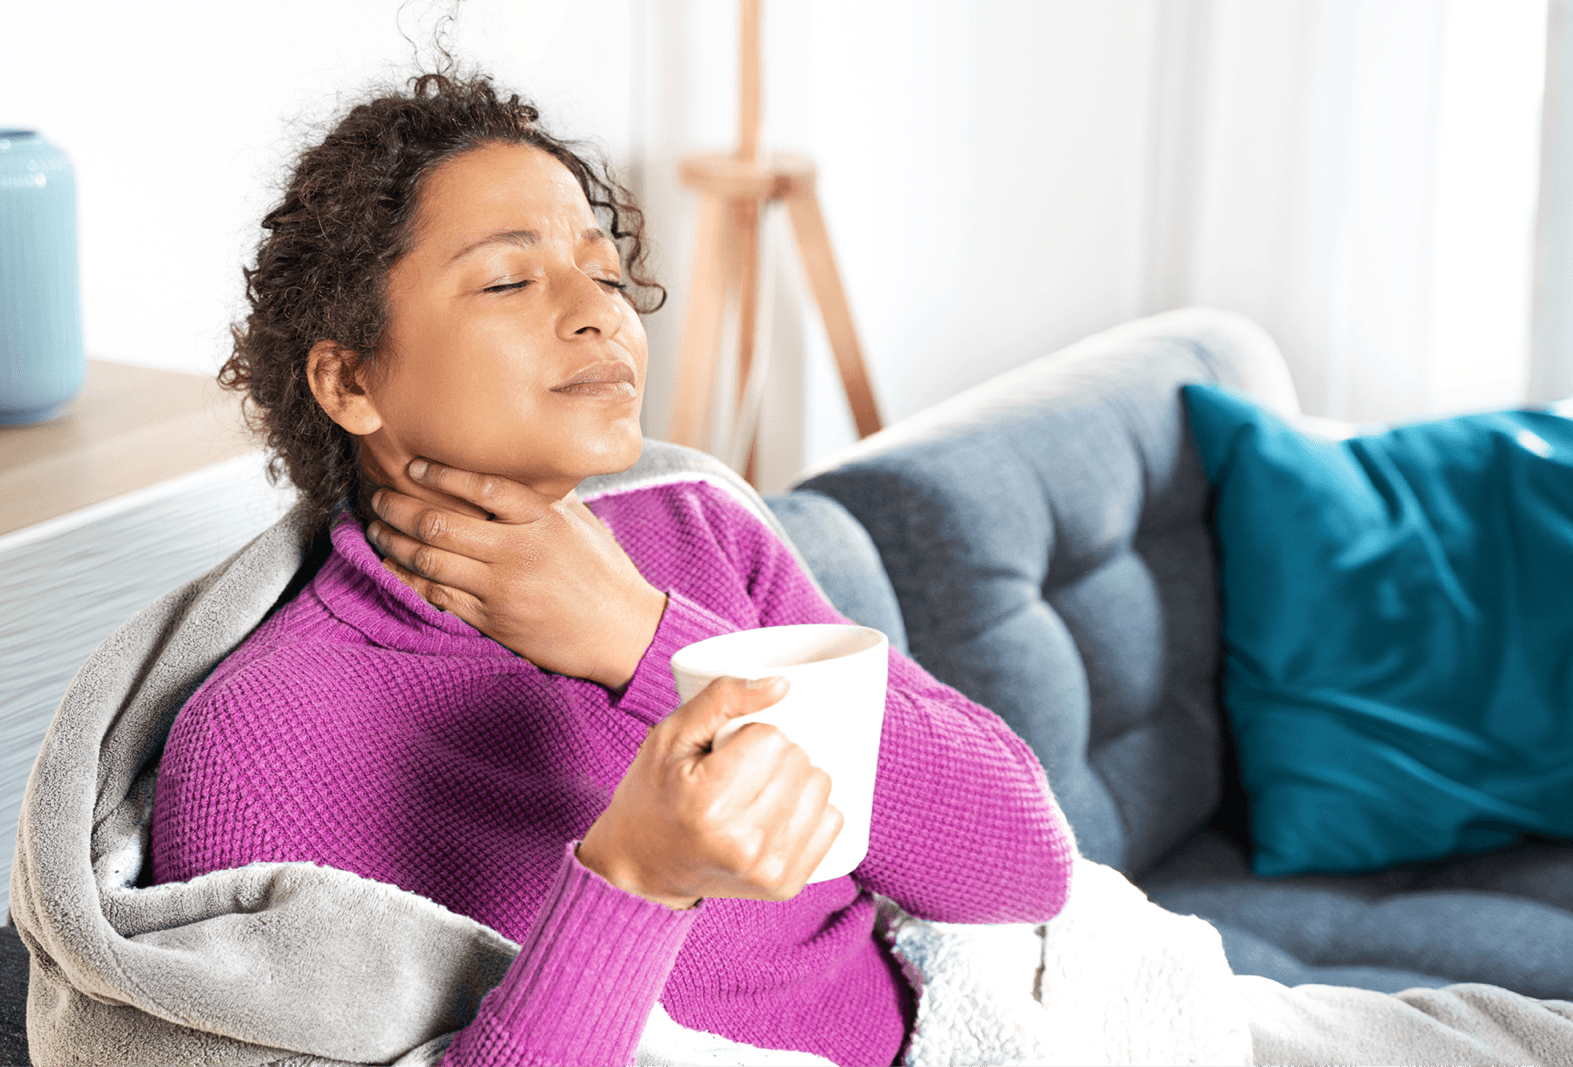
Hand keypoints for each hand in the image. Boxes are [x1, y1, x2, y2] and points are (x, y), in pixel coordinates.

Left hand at [366, 458, 667, 690]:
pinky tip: (393, 566)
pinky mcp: (493, 619)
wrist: (621, 632)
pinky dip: (408, 579)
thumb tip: (517, 468)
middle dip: (399, 507)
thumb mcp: (582, 524)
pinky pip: (438, 596)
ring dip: (395, 542)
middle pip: (442, 523)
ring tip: (378, 528)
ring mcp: (502, 588)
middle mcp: (519, 550)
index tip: (413, 466)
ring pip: (430, 560)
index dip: (441, 474)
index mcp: (543, 520)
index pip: (483, 487)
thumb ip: (546, 498)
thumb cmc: (605, 574)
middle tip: (380, 497)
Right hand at [577, 676, 843, 909]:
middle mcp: (743, 843)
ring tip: (757, 792)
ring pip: (821, 786)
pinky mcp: (787, 885)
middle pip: (799, 760)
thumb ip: (723, 698)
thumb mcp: (672, 735)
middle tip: (739, 773)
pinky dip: (810, 808)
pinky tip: (776, 813)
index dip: (751, 735)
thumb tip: (784, 684)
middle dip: (775, 755)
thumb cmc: (655, 793)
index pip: (772, 738)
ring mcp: (769, 870)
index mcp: (709, 805)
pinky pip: (833, 820)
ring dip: (796, 779)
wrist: (644, 864)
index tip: (725, 753)